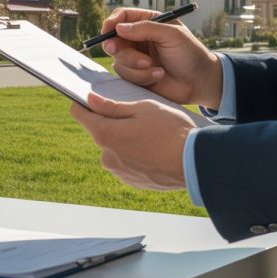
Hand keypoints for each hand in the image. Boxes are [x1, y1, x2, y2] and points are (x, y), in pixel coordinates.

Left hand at [70, 93, 194, 189]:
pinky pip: (127, 162)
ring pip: (115, 148)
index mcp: (105, 135)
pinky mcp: (132, 181)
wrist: (196, 163)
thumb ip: (112, 106)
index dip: (83, 102)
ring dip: (125, 139)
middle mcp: (107, 157)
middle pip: (100, 132)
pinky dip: (135, 154)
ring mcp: (119, 172)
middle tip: (137, 114)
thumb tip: (89, 100)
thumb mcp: (142, 108)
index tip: (91, 96)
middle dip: (112, 122)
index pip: (80, 114)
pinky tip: (154, 148)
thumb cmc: (170, 130)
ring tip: (150, 133)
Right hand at [100, 8, 222, 108]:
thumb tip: (119, 28)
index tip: (107, 30)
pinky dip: (140, 76)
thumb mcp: (172, 35)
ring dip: (135, 65)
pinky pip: (125, 75)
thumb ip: (146, 29)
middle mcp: (139, 38)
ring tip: (155, 68)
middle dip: (118, 47)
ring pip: (118, 59)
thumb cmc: (191, 54)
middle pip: (114, 39)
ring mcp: (136, 57)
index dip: (111, 22)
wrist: (200, 82)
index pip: (122, 16)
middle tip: (117, 51)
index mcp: (148, 22)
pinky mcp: (136, 74)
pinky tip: (157, 75)